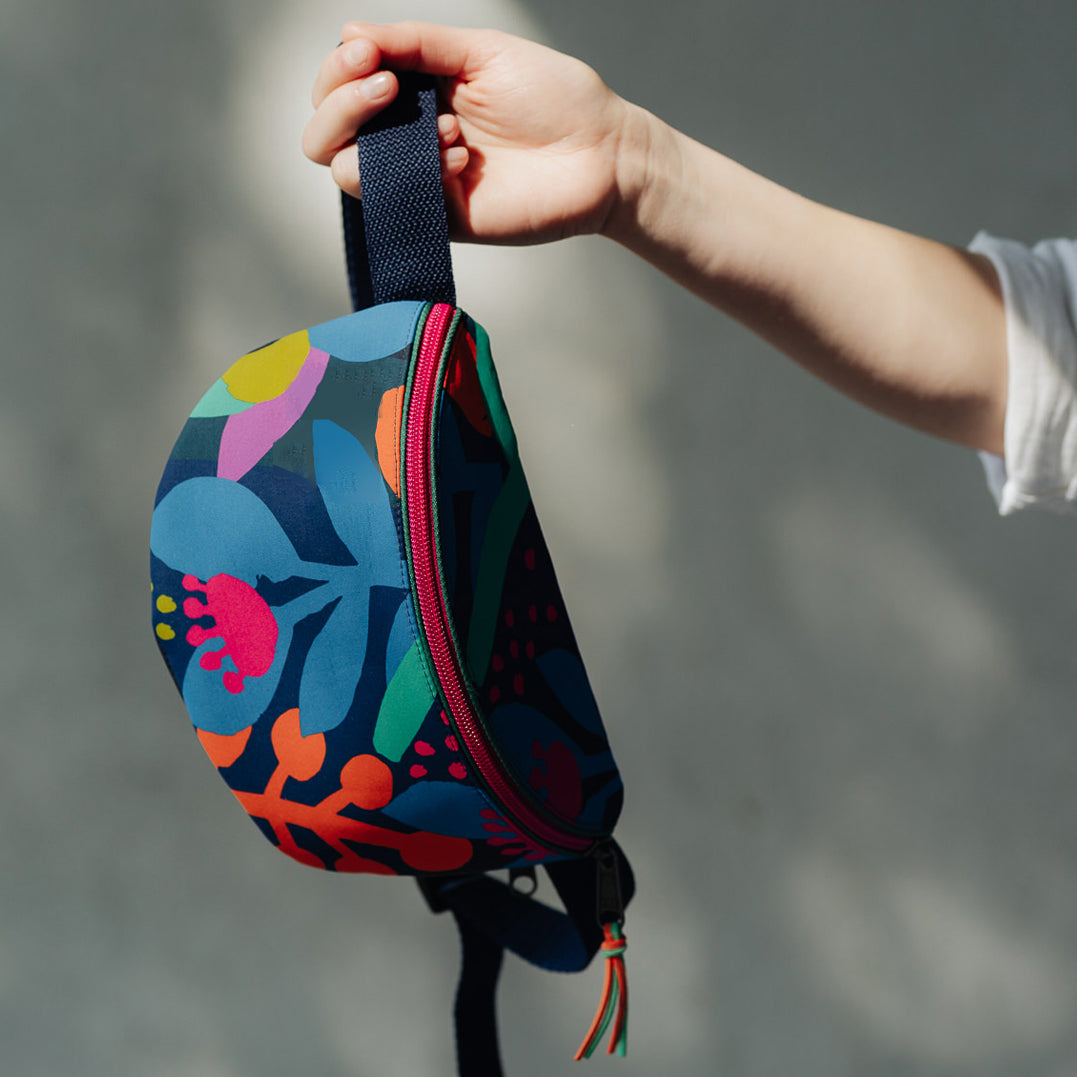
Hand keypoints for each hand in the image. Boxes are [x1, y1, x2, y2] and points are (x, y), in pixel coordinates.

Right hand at [303, 22, 636, 243]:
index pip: (340, 85)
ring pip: (343, 170)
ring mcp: (419, 179)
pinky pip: (393, 200)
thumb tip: (348, 32)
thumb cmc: (554, 98)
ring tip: (443, 127)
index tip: (368, 53)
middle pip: (324, 133)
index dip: (338, 70)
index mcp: (414, 91)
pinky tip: (462, 157)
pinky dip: (417, 171)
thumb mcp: (480, 52)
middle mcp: (406, 137)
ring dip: (376, 138)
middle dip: (339, 103)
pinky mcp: (439, 217)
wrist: (602, 154)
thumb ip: (416, 44)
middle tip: (384, 83)